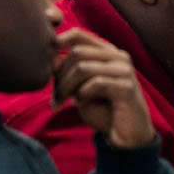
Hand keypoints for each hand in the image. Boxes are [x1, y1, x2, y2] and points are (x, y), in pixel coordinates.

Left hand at [52, 29, 154, 148]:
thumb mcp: (80, 90)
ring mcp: (124, 70)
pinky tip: (81, 104)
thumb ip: (68, 73)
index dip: (58, 41)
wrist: (127, 139)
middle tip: (54, 96)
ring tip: (60, 102)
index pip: (78, 34)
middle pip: (77, 52)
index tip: (45, 62)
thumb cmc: (103, 112)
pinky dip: (83, 94)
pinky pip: (96, 83)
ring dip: (66, 87)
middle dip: (60, 75)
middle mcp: (118, 56)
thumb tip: (52, 60)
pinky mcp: (127, 87)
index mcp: (107, 52)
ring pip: (83, 67)